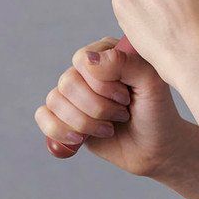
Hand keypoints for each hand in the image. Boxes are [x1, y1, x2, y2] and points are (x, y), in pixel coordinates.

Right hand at [35, 36, 186, 176]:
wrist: (153, 146)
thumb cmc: (156, 110)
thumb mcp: (151, 83)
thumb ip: (126, 63)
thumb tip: (88, 59)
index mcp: (109, 52)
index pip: (84, 59)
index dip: (102, 84)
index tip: (127, 97)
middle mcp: (89, 69)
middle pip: (68, 82)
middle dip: (96, 106)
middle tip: (122, 113)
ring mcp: (75, 92)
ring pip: (55, 100)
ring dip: (85, 121)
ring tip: (109, 127)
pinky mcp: (64, 115)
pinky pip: (43, 116)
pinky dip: (60, 130)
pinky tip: (82, 138)